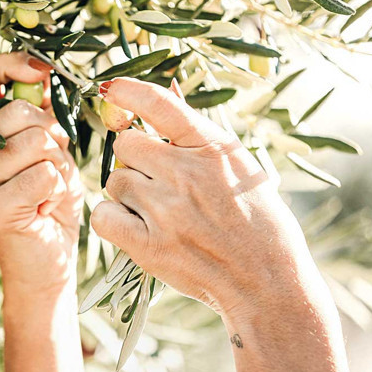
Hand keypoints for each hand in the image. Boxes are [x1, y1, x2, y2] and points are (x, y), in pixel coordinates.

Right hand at [0, 52, 82, 296]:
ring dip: (59, 165)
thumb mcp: (49, 149)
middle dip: (53, 134)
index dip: (11, 65)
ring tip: (47, 191)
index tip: (42, 69)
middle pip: (19, 112)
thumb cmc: (49, 202)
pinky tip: (46, 209)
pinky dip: (59, 190)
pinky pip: (45, 174)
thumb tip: (45, 70)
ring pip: (37, 142)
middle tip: (50, 167)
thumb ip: (42, 113)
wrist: (48, 263)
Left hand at [90, 77, 349, 371]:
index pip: (160, 104)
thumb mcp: (241, 168)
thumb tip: (162, 98)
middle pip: (126, 144)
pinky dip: (113, 220)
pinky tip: (136, 228)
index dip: (128, 91)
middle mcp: (187, 173)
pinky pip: (103, 215)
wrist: (267, 282)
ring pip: (115, 180)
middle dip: (134, 159)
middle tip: (156, 181)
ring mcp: (166, 209)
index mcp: (214, 148)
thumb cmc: (258, 223)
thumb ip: (198, 138)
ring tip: (158, 212)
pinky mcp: (149, 244)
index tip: (110, 88)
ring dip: (127, 192)